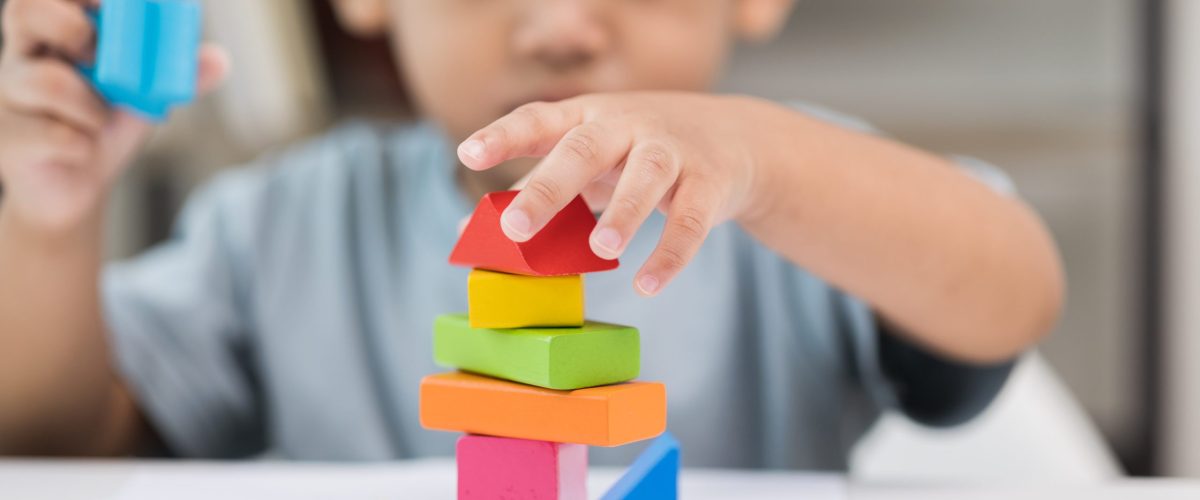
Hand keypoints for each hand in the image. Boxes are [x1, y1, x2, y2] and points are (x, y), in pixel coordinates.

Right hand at [0, 0, 227, 234]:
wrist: (77, 187)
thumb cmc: (104, 124)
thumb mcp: (146, 95)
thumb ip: (177, 74)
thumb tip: (220, 60)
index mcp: (51, 33)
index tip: (115, 2)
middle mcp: (20, 55)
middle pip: (25, 12)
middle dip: (74, 29)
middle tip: (100, 56)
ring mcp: (6, 95)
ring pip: (48, 81)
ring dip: (92, 106)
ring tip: (100, 119)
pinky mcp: (6, 138)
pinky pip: (53, 135)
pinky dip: (82, 144)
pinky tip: (81, 149)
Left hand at [458, 92, 786, 295]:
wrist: (735, 136)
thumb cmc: (638, 150)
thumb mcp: (588, 159)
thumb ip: (534, 187)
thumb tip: (468, 230)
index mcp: (587, 118)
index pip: (539, 119)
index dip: (503, 136)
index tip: (467, 155)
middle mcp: (627, 126)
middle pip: (585, 150)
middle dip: (549, 188)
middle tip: (515, 226)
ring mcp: (672, 150)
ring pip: (646, 176)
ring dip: (624, 211)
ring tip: (601, 246)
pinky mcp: (710, 182)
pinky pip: (691, 220)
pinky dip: (671, 254)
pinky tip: (648, 284)